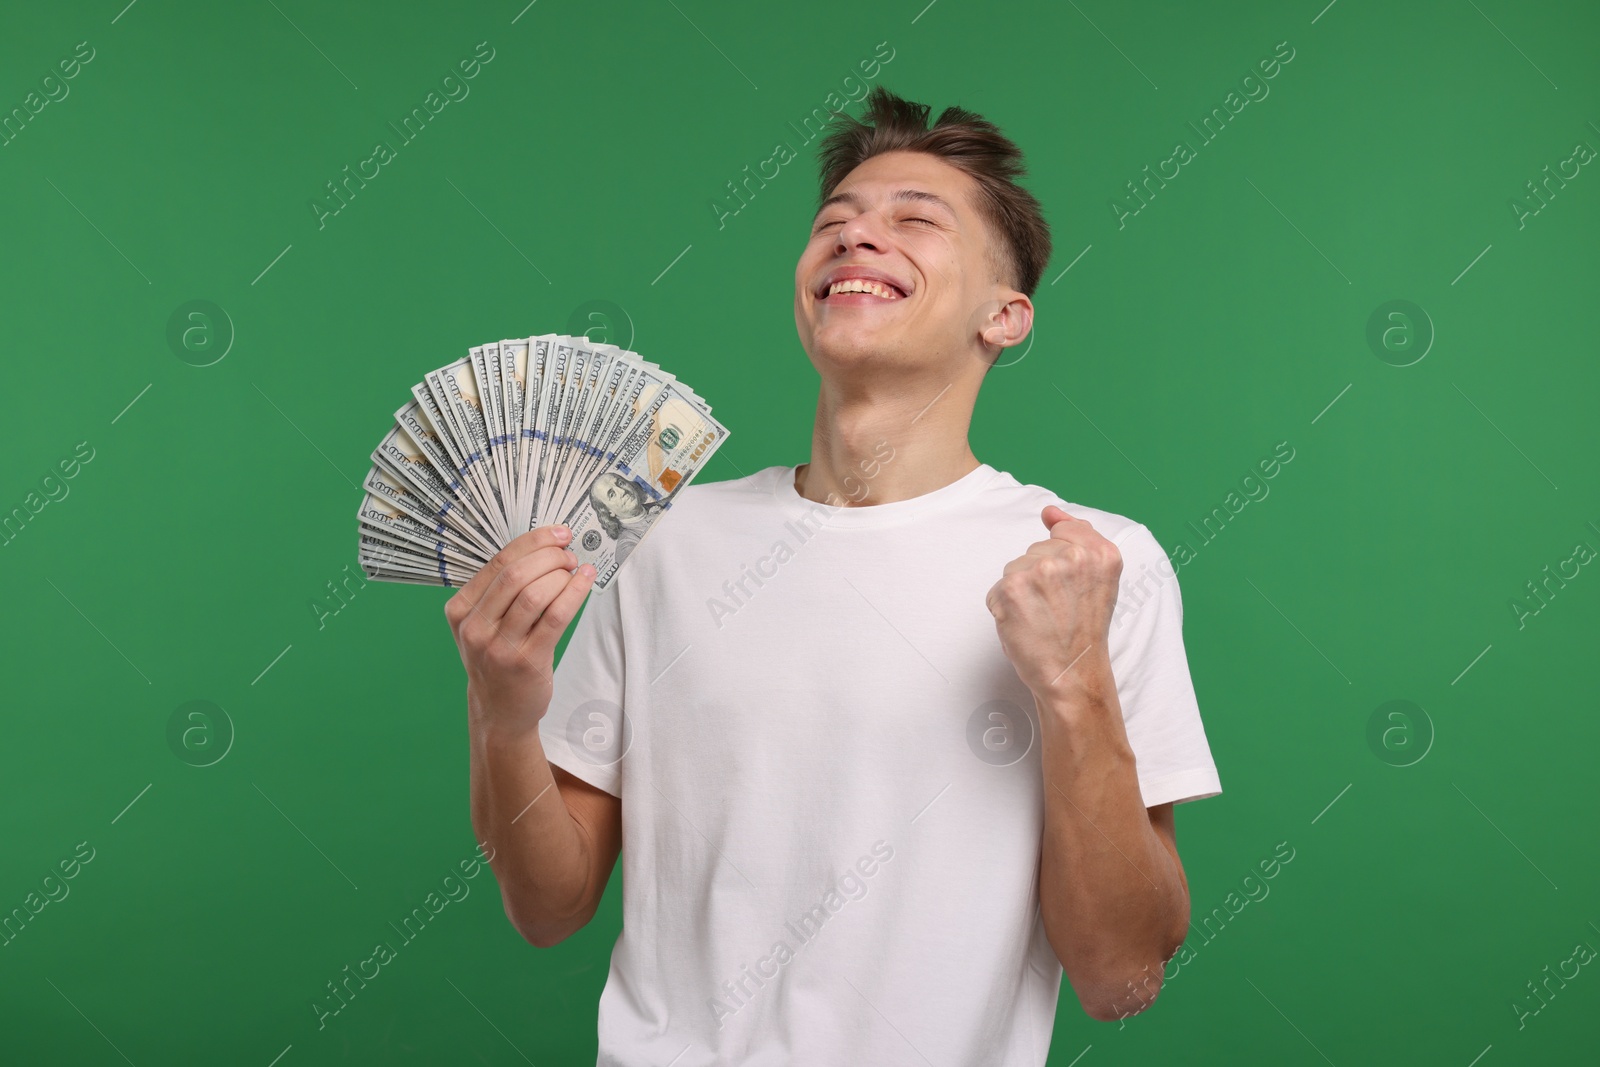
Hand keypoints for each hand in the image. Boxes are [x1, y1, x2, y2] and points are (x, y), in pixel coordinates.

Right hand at [444, 524, 596, 730]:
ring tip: (576, 570)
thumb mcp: (484, 624)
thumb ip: (502, 590)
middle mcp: (475, 627)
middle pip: (516, 575)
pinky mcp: (526, 661)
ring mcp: (499, 647)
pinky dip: (574, 593)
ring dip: (562, 575)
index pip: (499, 562)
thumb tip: (544, 548)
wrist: (498, 711)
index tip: (558, 533)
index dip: (533, 542)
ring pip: (535, 594)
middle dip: (549, 556)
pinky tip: (585, 581)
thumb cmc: (497, 660)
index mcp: (460, 610)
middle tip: (569, 554)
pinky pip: (555, 617)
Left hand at [986, 505, 1122, 694]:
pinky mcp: (1012, 588)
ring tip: (1042, 617)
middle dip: (1040, 577)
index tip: (1069, 588)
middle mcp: (1073, 557)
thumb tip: (1049, 511)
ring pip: (1015, 567)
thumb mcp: (1097, 579)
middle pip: (1036, 550)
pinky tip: (1025, 625)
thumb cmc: (1082, 631)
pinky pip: (997, 589)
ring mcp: (1041, 571)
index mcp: (1102, 553)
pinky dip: (1004, 608)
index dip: (1060, 561)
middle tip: (1058, 610)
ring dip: (1021, 592)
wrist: (1072, 674)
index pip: (1064, 530)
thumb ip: (1077, 537)